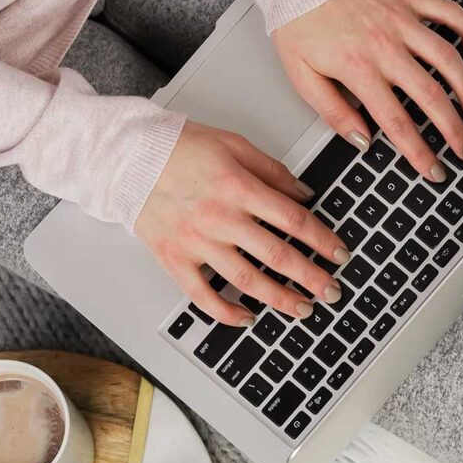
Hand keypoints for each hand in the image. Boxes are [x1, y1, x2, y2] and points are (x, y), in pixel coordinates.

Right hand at [137, 122, 349, 325]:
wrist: (123, 156)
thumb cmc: (177, 147)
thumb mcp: (233, 144)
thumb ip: (272, 171)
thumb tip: (305, 194)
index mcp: (238, 187)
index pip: (294, 220)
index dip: (323, 241)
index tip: (339, 254)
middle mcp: (219, 217)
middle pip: (277, 256)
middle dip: (311, 278)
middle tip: (333, 291)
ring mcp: (196, 242)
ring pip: (247, 280)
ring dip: (280, 300)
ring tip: (303, 309)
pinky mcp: (173, 258)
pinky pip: (202, 295)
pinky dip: (225, 312)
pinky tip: (247, 318)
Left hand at [271, 0, 462, 182]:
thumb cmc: (299, 19)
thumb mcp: (301, 76)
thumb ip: (333, 112)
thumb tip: (361, 139)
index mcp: (358, 69)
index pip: (396, 121)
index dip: (419, 152)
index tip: (433, 170)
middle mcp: (385, 46)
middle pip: (431, 96)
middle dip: (454, 130)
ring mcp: (402, 21)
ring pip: (448, 59)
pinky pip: (450, 14)